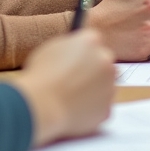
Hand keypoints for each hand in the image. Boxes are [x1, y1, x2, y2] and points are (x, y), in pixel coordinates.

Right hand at [6, 29, 115, 145]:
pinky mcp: (107, 107)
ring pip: (105, 85)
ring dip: (94, 90)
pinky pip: (101, 107)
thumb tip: (75, 50)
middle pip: (103, 62)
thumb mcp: (52, 48)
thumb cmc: (40, 76)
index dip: (83, 52)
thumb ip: (70, 46)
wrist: (41, 105)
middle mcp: (105, 59)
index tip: (77, 60)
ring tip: (71, 97)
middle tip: (74, 80)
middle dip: (92, 70)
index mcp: (91, 40)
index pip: (94, 42)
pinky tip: (74, 110)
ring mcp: (109, 84)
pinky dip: (91, 109)